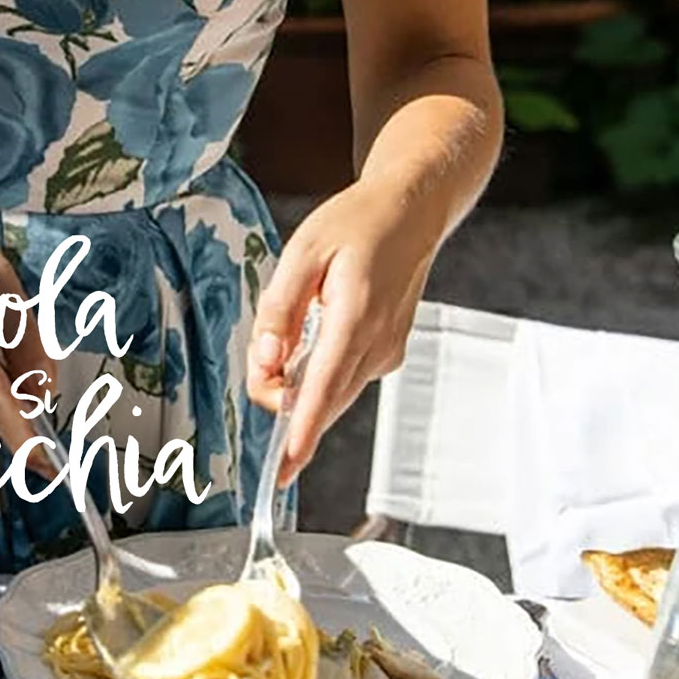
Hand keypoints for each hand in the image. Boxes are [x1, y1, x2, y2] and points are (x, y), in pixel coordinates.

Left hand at [246, 180, 437, 484]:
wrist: (412, 211)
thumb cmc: (358, 225)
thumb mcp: (302, 252)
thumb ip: (279, 310)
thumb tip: (267, 362)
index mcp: (356, 317)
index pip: (323, 389)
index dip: (301, 432)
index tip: (285, 466)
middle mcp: (378, 344)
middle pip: (321, 399)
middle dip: (283, 395)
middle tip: (266, 353)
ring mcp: (387, 352)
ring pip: (331, 392)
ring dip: (301, 380)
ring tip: (299, 325)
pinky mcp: (388, 354)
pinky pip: (344, 378)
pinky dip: (321, 369)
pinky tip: (320, 327)